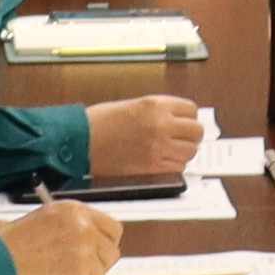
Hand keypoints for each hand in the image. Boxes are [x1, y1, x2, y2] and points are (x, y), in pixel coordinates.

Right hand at [0, 199, 122, 274]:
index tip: (95, 251)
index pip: (112, 228)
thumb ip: (64, 225)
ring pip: (101, 273)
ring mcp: (83, 253)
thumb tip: (84, 237)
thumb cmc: (0, 245)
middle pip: (110, 252)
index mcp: (72, 210)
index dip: (102, 243)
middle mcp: (82, 228)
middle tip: (73, 269)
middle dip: (96, 263)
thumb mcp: (35, 219)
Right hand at [84, 94, 210, 181]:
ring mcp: (159, 147)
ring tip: (168, 152)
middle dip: (189, 136)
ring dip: (182, 153)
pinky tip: (160, 163)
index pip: (191, 110)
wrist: (78, 142)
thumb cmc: (97, 123)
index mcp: (156, 105)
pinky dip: (173, 167)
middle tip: (179, 140)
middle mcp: (161, 124)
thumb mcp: (132, 106)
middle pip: (196, 132)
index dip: (187, 118)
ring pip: (190, 152)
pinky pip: (177, 169)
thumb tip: (178, 122)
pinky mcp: (152, 167)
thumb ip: (158, 112)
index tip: (183, 124)